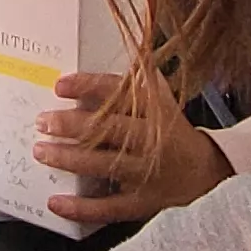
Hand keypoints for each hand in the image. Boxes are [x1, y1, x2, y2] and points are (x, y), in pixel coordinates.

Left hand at [32, 72, 230, 224]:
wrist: (208, 174)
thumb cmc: (175, 132)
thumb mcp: (164, 99)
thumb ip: (141, 77)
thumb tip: (127, 42)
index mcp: (156, 111)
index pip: (120, 93)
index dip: (88, 87)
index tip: (60, 84)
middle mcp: (151, 140)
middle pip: (109, 129)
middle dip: (72, 124)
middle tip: (42, 121)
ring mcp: (146, 173)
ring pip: (104, 165)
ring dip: (69, 159)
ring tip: (41, 151)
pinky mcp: (142, 202)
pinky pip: (109, 208)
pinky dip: (81, 208)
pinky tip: (55, 203)